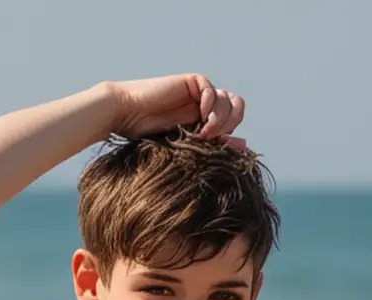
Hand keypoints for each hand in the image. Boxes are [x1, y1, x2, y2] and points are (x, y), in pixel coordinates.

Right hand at [106, 75, 247, 149]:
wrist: (126, 115)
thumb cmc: (148, 137)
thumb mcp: (186, 145)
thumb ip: (213, 143)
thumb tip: (245, 143)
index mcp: (205, 121)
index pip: (234, 120)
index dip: (234, 132)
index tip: (225, 145)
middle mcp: (204, 105)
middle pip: (236, 106)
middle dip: (230, 122)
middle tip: (213, 136)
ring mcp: (198, 93)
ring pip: (226, 98)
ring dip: (219, 117)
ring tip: (204, 131)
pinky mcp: (189, 82)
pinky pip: (209, 88)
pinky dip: (210, 102)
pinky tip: (200, 114)